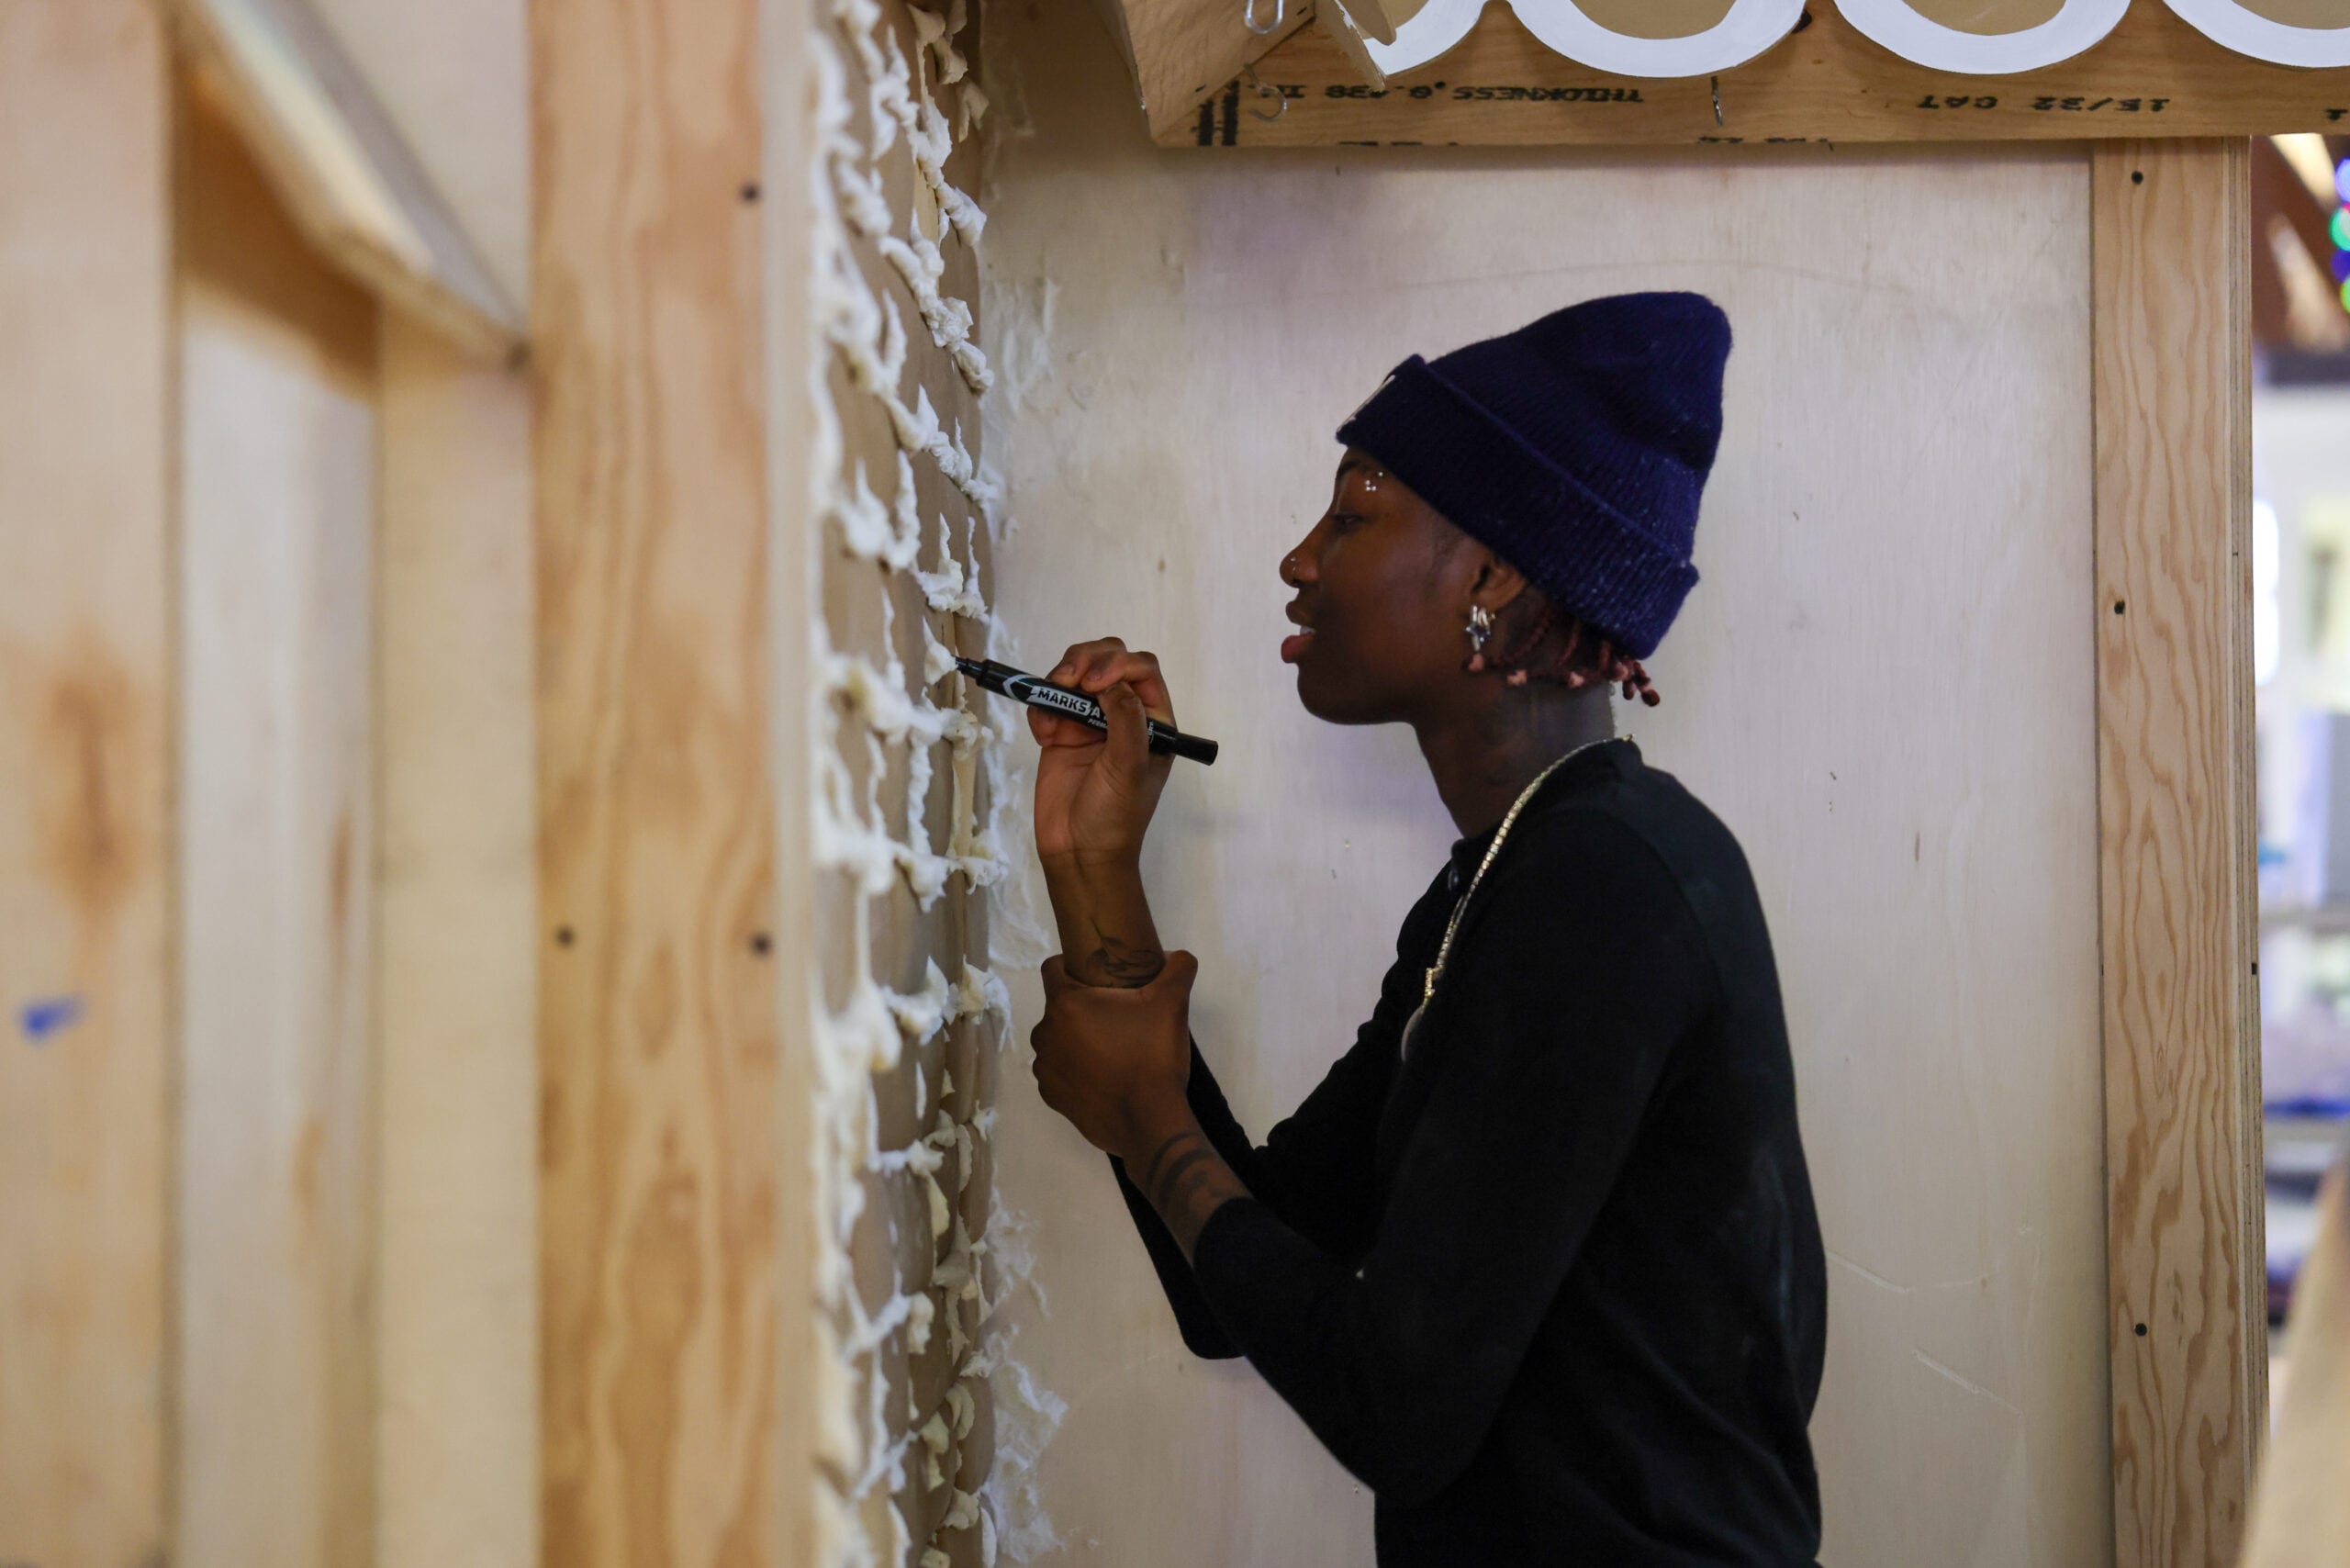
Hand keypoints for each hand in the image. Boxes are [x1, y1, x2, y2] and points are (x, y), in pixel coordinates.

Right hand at [1030, 638, 1176, 869]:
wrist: (1078, 853)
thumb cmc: (1115, 816)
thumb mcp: (1131, 767)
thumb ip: (1127, 718)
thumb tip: (1110, 682)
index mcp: (1152, 720)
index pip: (1141, 670)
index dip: (1118, 664)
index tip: (1094, 683)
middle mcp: (1123, 714)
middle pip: (1108, 659)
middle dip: (1086, 660)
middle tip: (1067, 680)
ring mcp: (1089, 721)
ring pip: (1076, 672)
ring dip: (1060, 678)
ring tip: (1049, 705)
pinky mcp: (1060, 733)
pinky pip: (1047, 700)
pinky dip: (1040, 707)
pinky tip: (1043, 737)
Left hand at [1030, 950, 1199, 1162]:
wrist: (1149, 1122)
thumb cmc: (1152, 1055)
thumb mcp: (1172, 1003)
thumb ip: (1177, 969)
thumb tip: (1180, 956)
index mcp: (1065, 1004)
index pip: (1053, 967)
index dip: (1072, 965)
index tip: (1096, 975)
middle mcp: (1045, 1033)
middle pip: (1059, 1007)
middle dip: (1082, 1007)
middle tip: (1116, 1017)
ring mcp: (1045, 1069)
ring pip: (1057, 1041)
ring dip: (1075, 1040)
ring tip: (1111, 1050)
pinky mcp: (1052, 1098)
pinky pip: (1059, 1073)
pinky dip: (1075, 1071)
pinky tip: (1103, 1078)